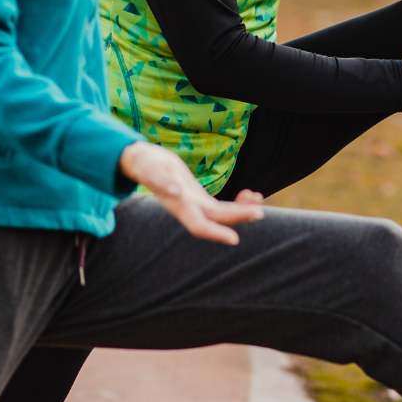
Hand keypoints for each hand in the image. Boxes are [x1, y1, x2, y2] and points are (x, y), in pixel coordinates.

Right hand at [119, 141, 263, 244]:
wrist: (142, 162)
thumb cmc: (145, 164)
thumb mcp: (150, 169)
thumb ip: (160, 181)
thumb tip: (174, 192)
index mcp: (177, 206)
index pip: (198, 226)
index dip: (215, 233)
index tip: (234, 239)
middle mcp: (188, 210)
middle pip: (217, 219)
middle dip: (238, 217)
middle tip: (259, 212)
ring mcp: (195, 205)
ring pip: (223, 214)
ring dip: (241, 210)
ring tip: (258, 199)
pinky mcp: (200, 198)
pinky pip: (223, 206)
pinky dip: (238, 202)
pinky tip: (252, 195)